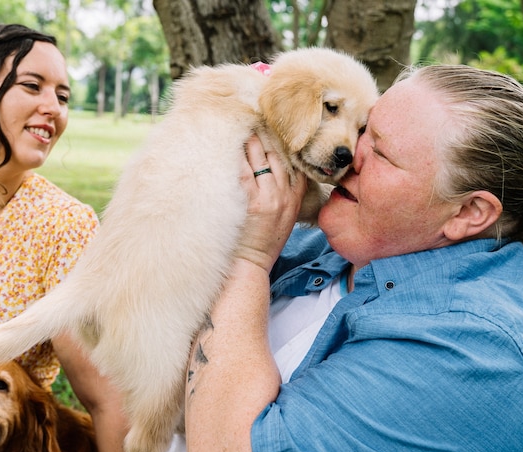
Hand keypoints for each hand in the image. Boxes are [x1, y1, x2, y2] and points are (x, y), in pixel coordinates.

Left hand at [236, 135, 306, 272]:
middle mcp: (283, 195)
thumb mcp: (287, 217)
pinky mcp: (249, 203)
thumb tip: (280, 166)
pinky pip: (241, 172)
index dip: (282, 140)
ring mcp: (266, 198)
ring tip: (240, 125)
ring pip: (259, 159)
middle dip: (264, 135)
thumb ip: (288, 192)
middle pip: (275, 155)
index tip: (274, 125)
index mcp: (294, 196)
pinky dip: (236, 157)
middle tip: (253, 117)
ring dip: (249, 140)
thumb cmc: (264, 241)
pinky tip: (228, 144)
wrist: (251, 263)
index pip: (291, 160)